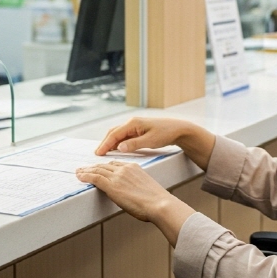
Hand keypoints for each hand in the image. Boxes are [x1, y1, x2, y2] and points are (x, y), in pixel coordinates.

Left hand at [76, 161, 194, 245]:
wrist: (159, 204)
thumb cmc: (156, 201)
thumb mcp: (145, 187)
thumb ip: (136, 186)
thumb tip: (132, 194)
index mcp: (134, 168)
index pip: (115, 164)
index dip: (104, 166)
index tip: (99, 168)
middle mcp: (124, 169)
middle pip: (104, 166)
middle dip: (93, 167)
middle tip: (84, 168)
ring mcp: (117, 176)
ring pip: (97, 170)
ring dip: (86, 171)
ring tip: (78, 172)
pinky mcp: (112, 185)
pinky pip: (95, 178)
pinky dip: (86, 176)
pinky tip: (80, 176)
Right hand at [94, 117, 215, 170]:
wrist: (178, 129)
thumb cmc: (166, 133)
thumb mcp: (150, 141)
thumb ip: (134, 144)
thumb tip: (119, 148)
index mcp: (133, 123)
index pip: (114, 134)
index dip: (105, 144)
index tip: (98, 153)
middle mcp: (132, 123)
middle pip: (113, 133)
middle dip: (105, 143)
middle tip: (98, 155)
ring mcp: (135, 126)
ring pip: (118, 134)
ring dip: (111, 143)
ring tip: (103, 153)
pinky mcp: (139, 130)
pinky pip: (124, 136)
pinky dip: (118, 143)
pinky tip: (116, 150)